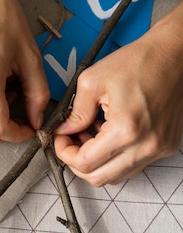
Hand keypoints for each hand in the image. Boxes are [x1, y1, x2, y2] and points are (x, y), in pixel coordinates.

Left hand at [54, 3, 182, 186]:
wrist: (175, 54)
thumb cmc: (140, 62)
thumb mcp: (92, 81)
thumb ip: (74, 112)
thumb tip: (64, 131)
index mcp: (126, 129)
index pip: (84, 163)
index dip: (64, 153)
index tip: (60, 139)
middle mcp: (146, 145)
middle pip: (98, 177)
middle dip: (77, 162)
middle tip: (70, 141)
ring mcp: (158, 148)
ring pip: (115, 175)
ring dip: (96, 162)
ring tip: (90, 135)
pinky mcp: (165, 146)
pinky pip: (132, 165)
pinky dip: (114, 157)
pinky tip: (108, 135)